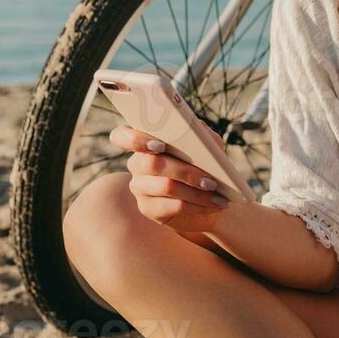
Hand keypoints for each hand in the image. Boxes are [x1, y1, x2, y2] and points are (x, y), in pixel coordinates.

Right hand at [108, 124, 234, 234]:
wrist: (213, 196)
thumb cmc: (206, 164)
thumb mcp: (208, 146)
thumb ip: (201, 133)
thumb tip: (196, 128)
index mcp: (144, 141)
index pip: (121, 136)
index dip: (134, 140)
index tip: (159, 145)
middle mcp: (136, 163)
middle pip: (152, 164)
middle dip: (185, 171)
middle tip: (211, 180)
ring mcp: (139, 187)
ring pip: (166, 186)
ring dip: (196, 191)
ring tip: (217, 193)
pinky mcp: (148, 208)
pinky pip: (174, 206)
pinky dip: (198, 205)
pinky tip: (215, 204)